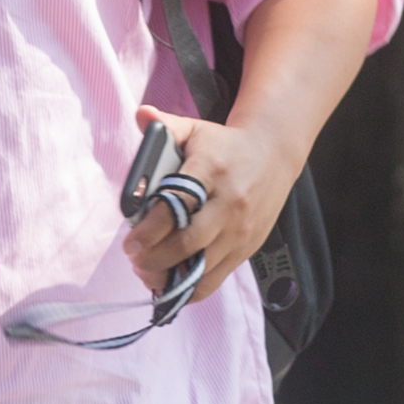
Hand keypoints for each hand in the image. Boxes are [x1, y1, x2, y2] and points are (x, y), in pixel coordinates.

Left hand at [130, 108, 311, 302]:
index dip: (148, 229)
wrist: (274, 155)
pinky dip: (189, 288)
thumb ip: (165, 126)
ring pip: (201, 268)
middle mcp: (229, 204)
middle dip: (153, 257)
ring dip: (168, 276)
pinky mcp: (246, 249)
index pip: (176, 205)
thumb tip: (141, 115)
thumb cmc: (225, 146)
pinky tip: (170, 280)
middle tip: (134, 256)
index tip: (130, 239)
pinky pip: (214, 280)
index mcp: (211, 170)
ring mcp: (240, 230)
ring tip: (147, 271)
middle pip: (187, 242)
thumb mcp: (196, 130)